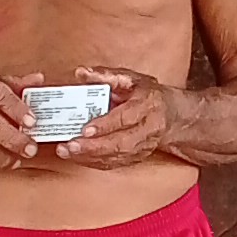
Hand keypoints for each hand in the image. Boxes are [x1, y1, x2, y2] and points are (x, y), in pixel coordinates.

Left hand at [63, 73, 181, 162]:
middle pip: (121, 143)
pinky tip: (77, 157)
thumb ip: (105, 75)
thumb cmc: (147, 94)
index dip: (105, 125)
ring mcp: (144, 146)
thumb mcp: (131, 78)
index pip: (126, 118)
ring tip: (66, 152)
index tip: (85, 129)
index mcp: (149, 105)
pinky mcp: (137, 157)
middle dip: (93, 147)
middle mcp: (149, 129)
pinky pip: (114, 164)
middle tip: (70, 146)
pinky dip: (93, 162)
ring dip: (89, 157)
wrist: (170, 115)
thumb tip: (81, 72)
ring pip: (117, 157)